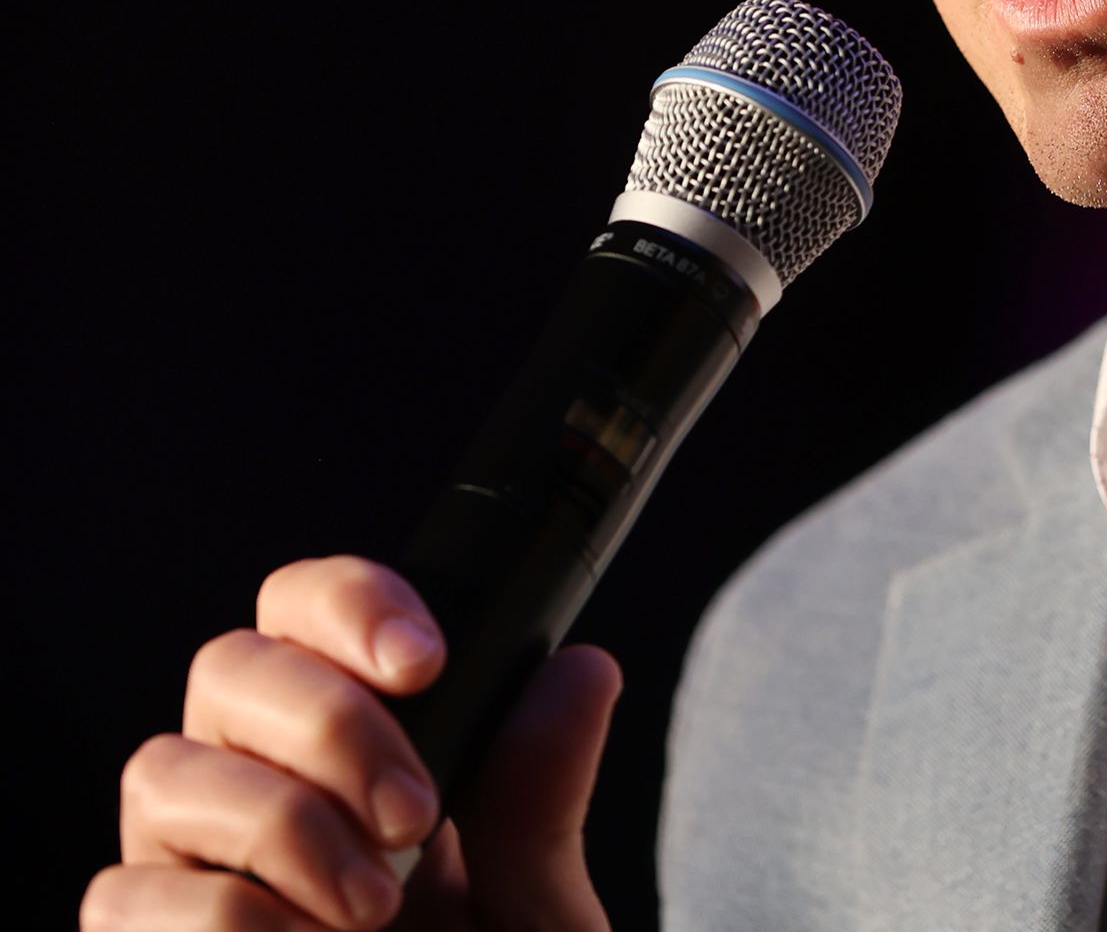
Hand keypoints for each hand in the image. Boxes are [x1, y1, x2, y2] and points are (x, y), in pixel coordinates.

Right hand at [84, 556, 616, 930]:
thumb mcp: (535, 920)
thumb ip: (538, 808)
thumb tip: (582, 669)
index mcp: (354, 750)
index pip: (305, 612)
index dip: (351, 603)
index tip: (427, 660)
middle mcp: (253, 788)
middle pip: (228, 666)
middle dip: (331, 722)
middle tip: (415, 814)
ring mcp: (184, 867)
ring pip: (165, 770)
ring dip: (284, 826)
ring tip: (372, 909)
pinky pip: (127, 895)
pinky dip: (225, 918)